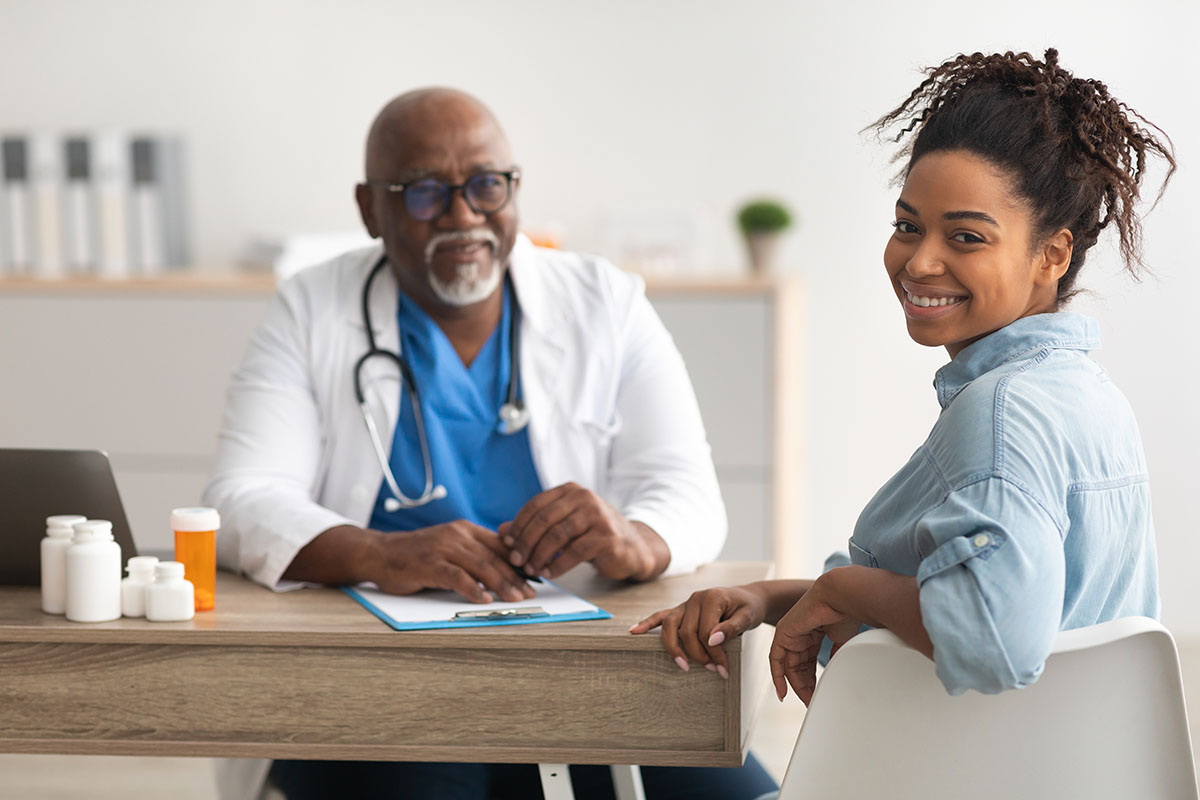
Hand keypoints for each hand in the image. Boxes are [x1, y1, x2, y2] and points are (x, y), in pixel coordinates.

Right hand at [370, 521, 537, 603]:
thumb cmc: (416, 555)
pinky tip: (483, 600)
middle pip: (494, 557)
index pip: (500, 545)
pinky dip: (472, 589)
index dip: (519, 561)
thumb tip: (502, 572)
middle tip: (530, 592)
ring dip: (501, 584)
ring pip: (480, 566)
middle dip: (515, 576)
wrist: (379, 553)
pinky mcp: (429, 563)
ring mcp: (443, 548)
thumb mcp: (448, 547)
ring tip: (515, 599)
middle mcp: (456, 535)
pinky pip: (457, 577)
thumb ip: (471, 554)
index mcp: (465, 529)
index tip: (534, 576)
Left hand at [500, 482, 665, 580]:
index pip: (537, 504)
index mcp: (571, 491)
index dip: (519, 524)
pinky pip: (574, 552)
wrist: (631, 547)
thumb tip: (501, 531)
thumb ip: (534, 526)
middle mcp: (585, 498)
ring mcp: (598, 516)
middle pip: (545, 519)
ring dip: (539, 555)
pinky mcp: (606, 537)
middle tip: (515, 559)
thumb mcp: (562, 526)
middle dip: (526, 541)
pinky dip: (558, 565)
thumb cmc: (591, 535)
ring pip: (557, 536)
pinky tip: (549, 573)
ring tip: (531, 568)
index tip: (507, 543)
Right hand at [628, 585, 768, 677]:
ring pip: (670, 626)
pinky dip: (647, 624)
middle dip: (699, 655)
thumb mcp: (748, 617)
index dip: (714, 652)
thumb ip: (731, 628)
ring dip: (675, 648)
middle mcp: (695, 598)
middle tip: (713, 670)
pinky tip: (634, 632)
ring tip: (683, 665)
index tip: (723, 668)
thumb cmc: (748, 608)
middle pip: (687, 631)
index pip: (706, 631)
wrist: (747, 599)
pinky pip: (660, 616)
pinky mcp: (680, 610)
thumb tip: (712, 640)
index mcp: (712, 597)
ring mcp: (685, 604)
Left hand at [768, 574, 861, 704]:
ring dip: (796, 685)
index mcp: (815, 632)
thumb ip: (836, 655)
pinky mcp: (783, 633)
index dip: (812, 679)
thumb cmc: (845, 612)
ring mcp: (790, 633)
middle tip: (811, 701)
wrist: (840, 596)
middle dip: (805, 685)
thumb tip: (840, 672)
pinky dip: (778, 676)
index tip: (816, 693)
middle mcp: (801, 633)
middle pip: (798, 665)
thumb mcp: (842, 640)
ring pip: (788, 665)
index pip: (809, 661)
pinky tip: (782, 692)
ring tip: (806, 700)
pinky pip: (776, 659)